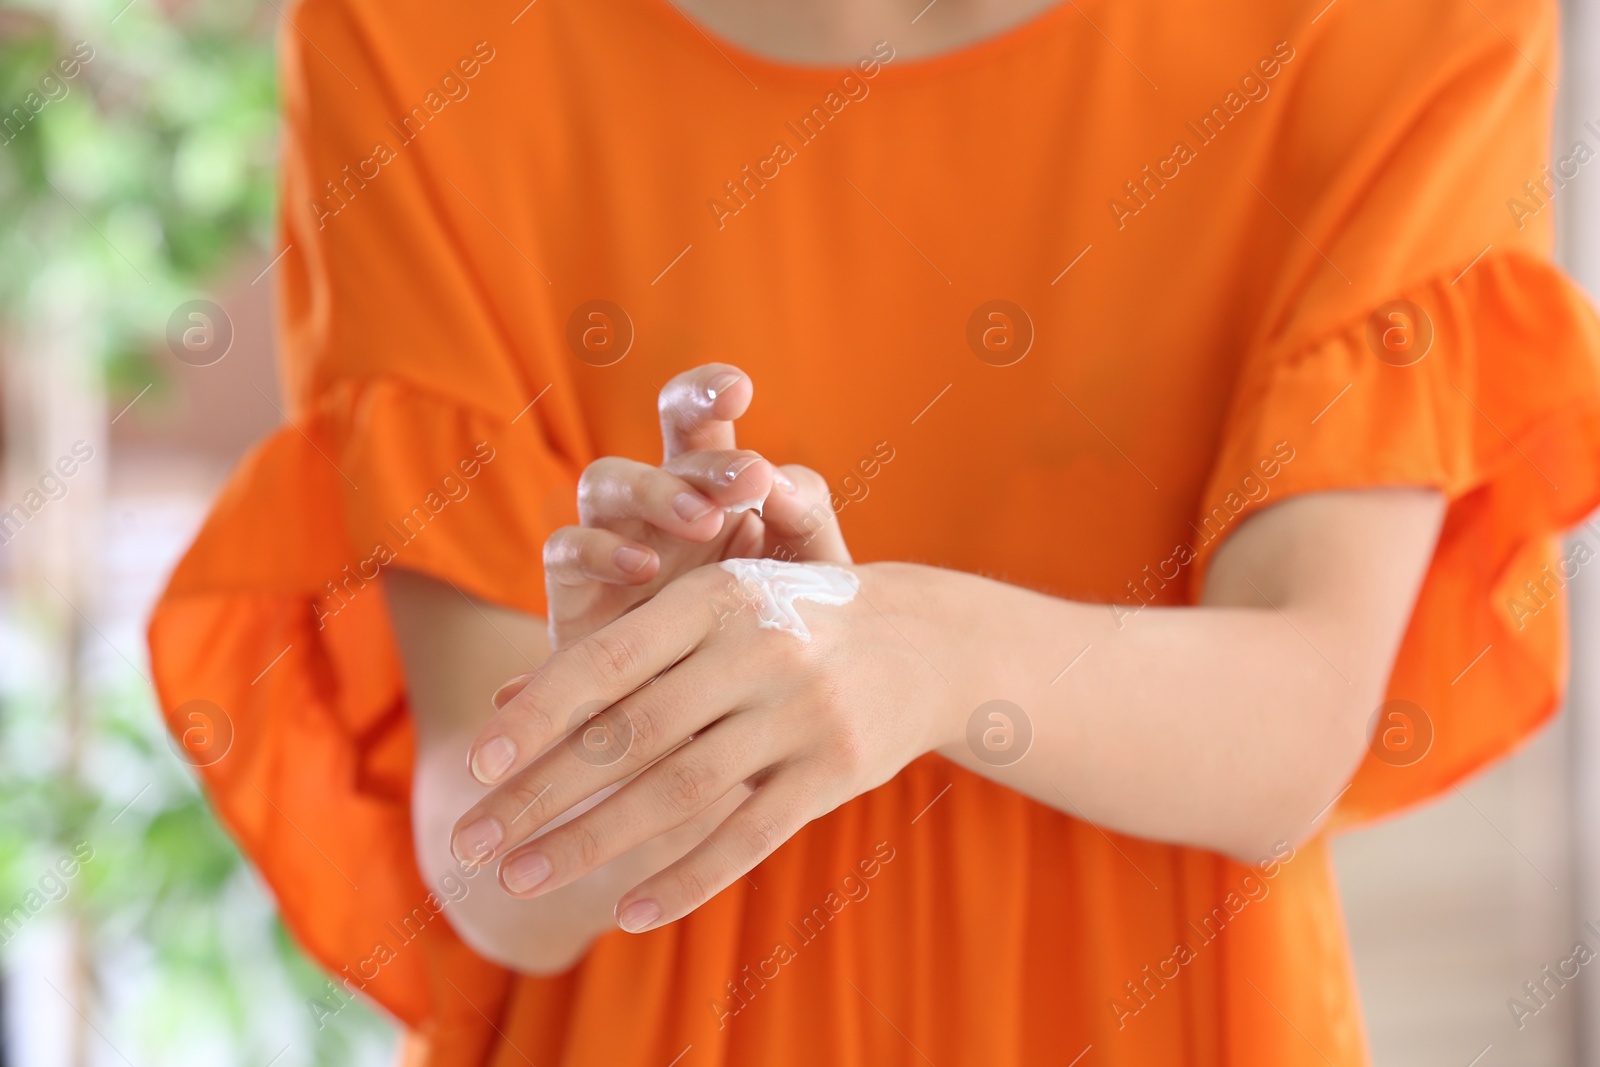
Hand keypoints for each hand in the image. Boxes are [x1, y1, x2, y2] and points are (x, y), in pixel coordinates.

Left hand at [450, 561, 955, 932]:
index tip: (477, 766)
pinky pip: (747, 837)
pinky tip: (626, 911)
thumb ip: (617, 649)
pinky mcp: (833, 772)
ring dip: (591, 843)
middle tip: (472, 845)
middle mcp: (758, 651)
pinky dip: (684, 879)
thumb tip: (509, 701)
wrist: (923, 641)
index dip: (540, 716)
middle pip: (630, 736)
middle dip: (541, 795)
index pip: (608, 662)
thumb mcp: (711, 607)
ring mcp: (801, 715)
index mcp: (717, 598)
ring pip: (679, 793)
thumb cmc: (786, 619)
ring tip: (521, 878)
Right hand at [540, 363, 850, 650]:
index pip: (702, 421)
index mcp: (714, 487)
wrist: (718, 735)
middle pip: (656, 444)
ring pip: (606, 481)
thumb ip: (808, 524)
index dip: (708, 393)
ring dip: (654, 492)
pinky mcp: (574, 593)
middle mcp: (660, 503)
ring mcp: (612, 541)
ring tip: (705, 523)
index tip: (738, 389)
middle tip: (748, 479)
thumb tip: (778, 480)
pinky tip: (644, 568)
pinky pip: (566, 550)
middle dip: (700, 451)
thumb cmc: (772, 646)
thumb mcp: (810, 585)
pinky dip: (599, 551)